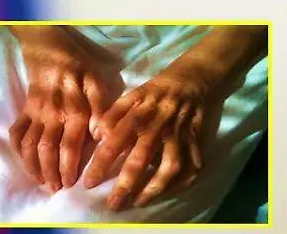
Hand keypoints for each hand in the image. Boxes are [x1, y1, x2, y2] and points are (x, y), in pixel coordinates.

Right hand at [9, 27, 114, 191]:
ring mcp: (35, 112)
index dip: (69, 167)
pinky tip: (25, 161)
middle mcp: (52, 114)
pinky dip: (18, 149)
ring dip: (33, 165)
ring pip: (29, 144)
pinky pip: (17, 132)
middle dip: (50, 172)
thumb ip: (100, 109)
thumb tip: (101, 135)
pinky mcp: (24, 109)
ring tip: (40, 181)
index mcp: (73, 110)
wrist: (47, 47)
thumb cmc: (78, 66)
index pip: (70, 145)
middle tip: (55, 188)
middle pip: (46, 149)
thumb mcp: (96, 81)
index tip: (71, 183)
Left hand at [83, 64, 218, 210]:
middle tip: (113, 204)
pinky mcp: (197, 144)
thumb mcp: (128, 97)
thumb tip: (96, 137)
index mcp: (138, 114)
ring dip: (154, 189)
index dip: (101, 164)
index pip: (115, 142)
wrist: (190, 82)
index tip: (88, 183)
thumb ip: (110, 116)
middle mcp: (158, 127)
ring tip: (138, 203)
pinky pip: (192, 169)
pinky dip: (180, 185)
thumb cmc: (153, 92)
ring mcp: (180, 137)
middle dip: (125, 185)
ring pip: (169, 168)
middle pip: (141, 160)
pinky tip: (165, 194)